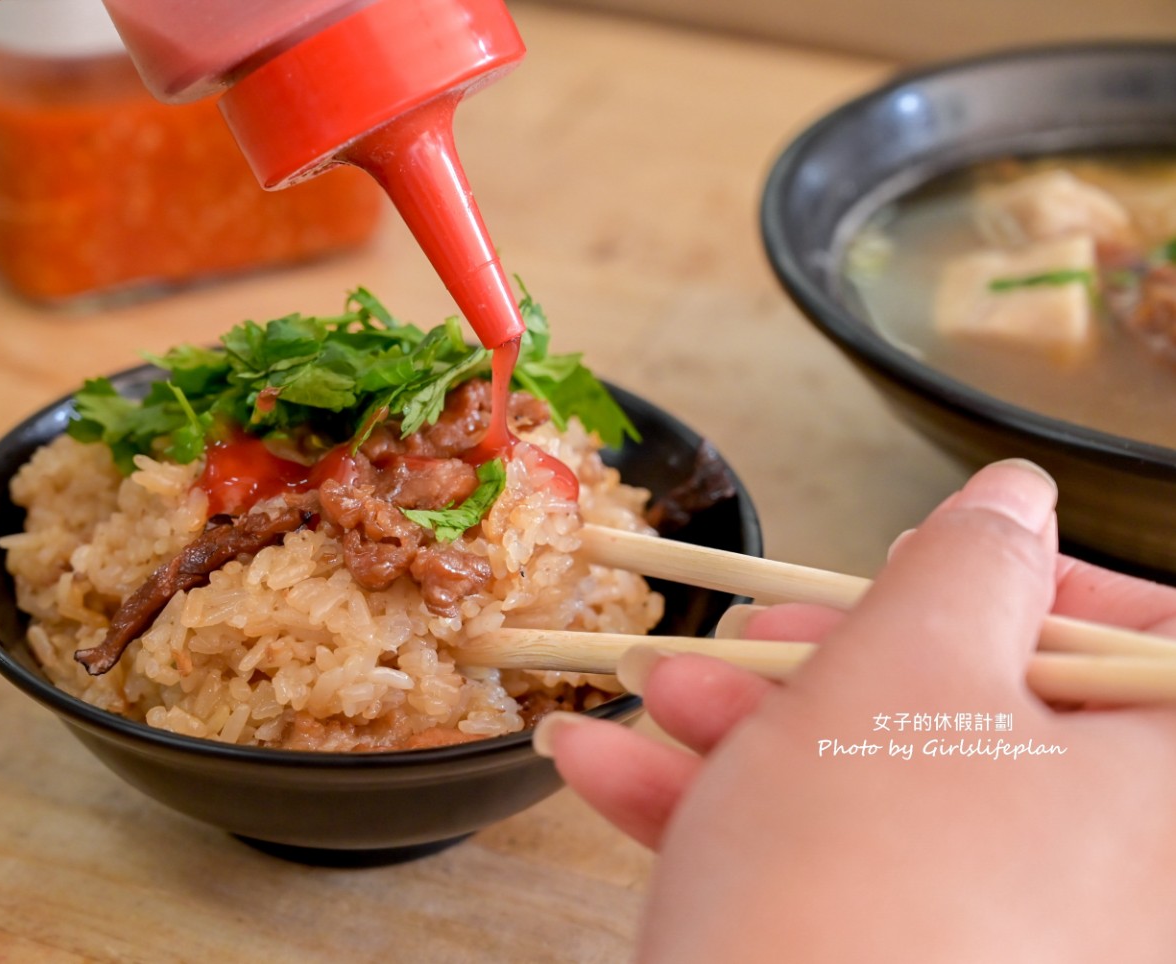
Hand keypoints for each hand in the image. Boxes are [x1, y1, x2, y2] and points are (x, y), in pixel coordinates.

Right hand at [536, 460, 1175, 961]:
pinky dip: (736, 821)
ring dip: (753, 733)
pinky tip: (616, 776)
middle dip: (833, 659)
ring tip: (646, 704)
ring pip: (890, 796)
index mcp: (1164, 787)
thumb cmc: (863, 884)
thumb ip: (966, 564)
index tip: (923, 572)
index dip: (1035, 581)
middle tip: (754, 635)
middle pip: (986, 716)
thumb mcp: (900, 672)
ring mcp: (1016, 946)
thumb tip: (1012, 503)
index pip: (1152, 643)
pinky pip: (844, 879)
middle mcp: (1121, 880)